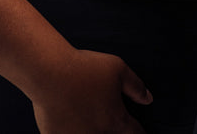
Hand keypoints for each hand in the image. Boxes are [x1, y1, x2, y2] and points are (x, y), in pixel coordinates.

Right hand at [30, 49, 150, 133]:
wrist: (49, 72)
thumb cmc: (83, 69)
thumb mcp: (118, 69)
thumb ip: (136, 87)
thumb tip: (147, 98)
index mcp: (115, 120)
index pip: (135, 133)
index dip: (140, 132)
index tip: (138, 131)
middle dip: (115, 131)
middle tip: (108, 119)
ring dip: (93, 131)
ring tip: (89, 120)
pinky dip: (71, 131)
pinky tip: (70, 122)